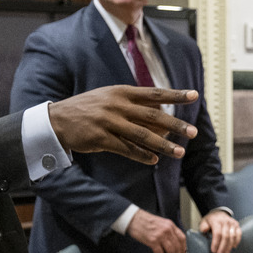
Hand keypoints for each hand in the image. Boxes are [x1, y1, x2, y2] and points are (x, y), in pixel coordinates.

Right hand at [48, 86, 197, 163]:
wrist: (57, 120)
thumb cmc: (88, 108)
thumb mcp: (110, 97)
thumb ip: (133, 102)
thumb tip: (161, 111)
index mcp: (122, 92)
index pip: (154, 93)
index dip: (175, 95)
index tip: (195, 95)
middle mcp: (117, 105)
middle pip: (153, 116)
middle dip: (175, 125)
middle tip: (193, 132)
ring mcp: (109, 122)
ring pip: (142, 135)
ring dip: (163, 145)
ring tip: (179, 152)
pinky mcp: (100, 138)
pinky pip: (126, 149)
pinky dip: (141, 155)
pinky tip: (154, 160)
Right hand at [126, 209, 186, 252]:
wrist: (134, 218)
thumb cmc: (146, 221)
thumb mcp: (161, 222)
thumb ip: (169, 230)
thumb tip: (174, 243)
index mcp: (170, 225)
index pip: (182, 238)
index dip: (183, 248)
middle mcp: (167, 230)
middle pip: (177, 246)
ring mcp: (160, 235)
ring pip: (170, 251)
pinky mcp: (152, 241)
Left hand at [199, 209, 240, 252]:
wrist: (219, 213)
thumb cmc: (210, 221)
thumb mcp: (204, 222)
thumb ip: (203, 226)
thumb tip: (204, 230)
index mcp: (216, 221)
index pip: (217, 233)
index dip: (216, 243)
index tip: (214, 251)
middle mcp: (225, 221)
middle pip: (225, 236)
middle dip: (223, 247)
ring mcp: (232, 223)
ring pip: (232, 236)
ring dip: (229, 246)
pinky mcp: (237, 225)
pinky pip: (239, 234)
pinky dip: (237, 241)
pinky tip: (233, 247)